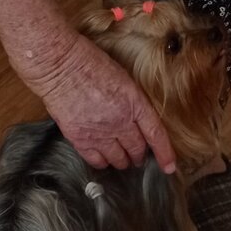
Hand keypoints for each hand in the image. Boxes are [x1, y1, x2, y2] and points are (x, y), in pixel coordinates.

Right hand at [25, 31, 176, 172]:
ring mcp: (100, 133)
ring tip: (122, 159)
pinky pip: (97, 161)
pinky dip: (102, 162)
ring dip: (122, 160)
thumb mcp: (123, 78)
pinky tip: (103, 158)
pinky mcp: (80, 139)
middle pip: (137, 149)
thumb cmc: (90, 63)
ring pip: (118, 159)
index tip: (169, 166)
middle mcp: (120, 122)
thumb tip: (135, 118)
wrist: (60, 66)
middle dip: (139, 155)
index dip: (165, 153)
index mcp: (135, 103)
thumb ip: (132, 102)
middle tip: (138, 156)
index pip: (155, 134)